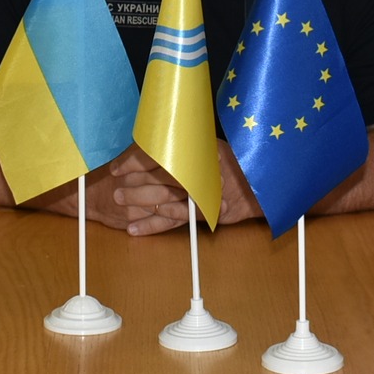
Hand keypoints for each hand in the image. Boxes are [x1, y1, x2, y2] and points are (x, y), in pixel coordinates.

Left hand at [101, 144, 261, 234]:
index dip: (134, 161)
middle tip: (115, 189)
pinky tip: (135, 229)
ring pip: (163, 197)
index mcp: (197, 150)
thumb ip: (184, 149)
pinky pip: (173, 219)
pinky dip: (153, 225)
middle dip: (133, 183)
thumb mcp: (208, 148)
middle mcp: (199, 169)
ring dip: (138, 202)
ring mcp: (202, 192)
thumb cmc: (230, 165)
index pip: (159, 153)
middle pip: (158, 176)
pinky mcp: (204, 212)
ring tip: (120, 203)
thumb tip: (150, 144)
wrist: (259, 186)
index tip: (117, 168)